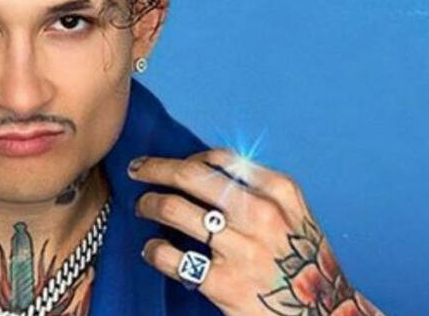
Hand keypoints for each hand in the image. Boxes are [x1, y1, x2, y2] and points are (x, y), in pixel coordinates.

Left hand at [129, 148, 385, 315]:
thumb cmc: (303, 263)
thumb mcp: (294, 215)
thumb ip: (258, 189)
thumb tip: (203, 167)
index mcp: (280, 192)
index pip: (220, 159)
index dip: (185, 157)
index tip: (169, 162)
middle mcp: (262, 214)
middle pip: (190, 175)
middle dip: (155, 168)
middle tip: (136, 170)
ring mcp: (243, 249)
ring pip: (174, 209)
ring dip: (149, 204)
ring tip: (142, 207)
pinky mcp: (226, 283)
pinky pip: (171, 256)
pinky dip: (153, 249)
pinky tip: (152, 249)